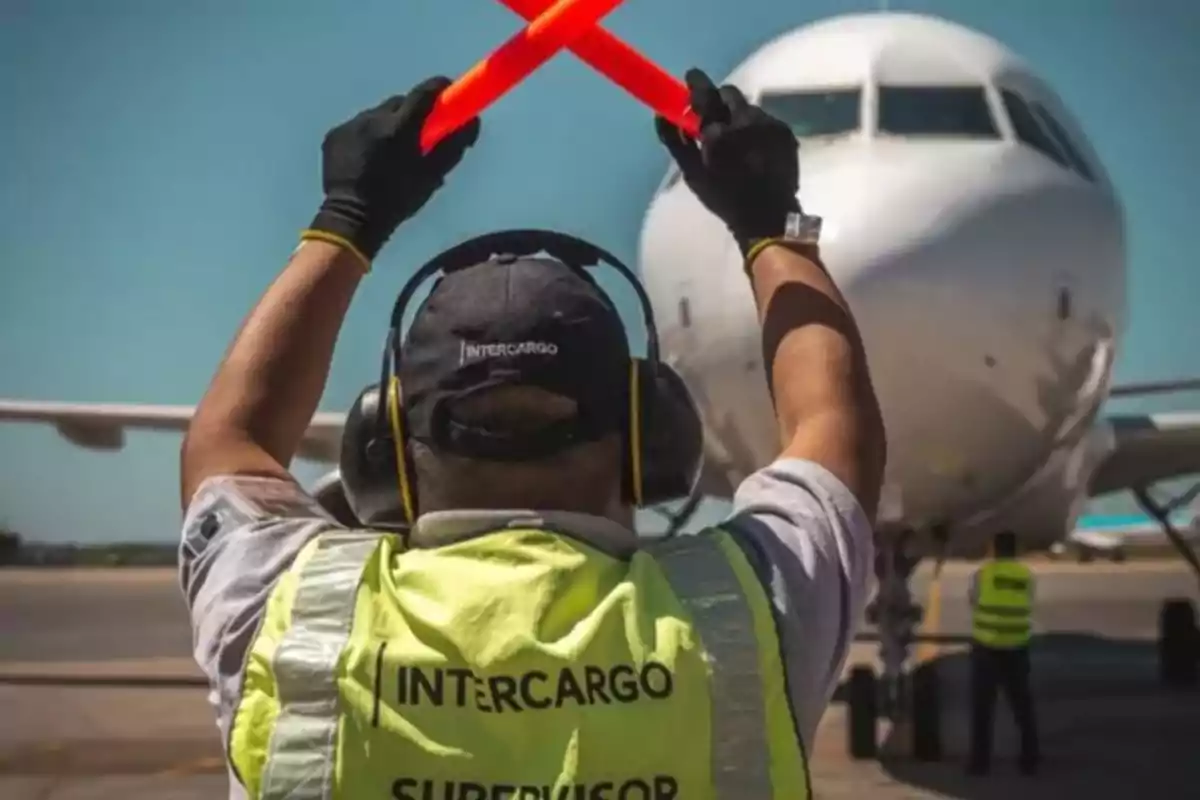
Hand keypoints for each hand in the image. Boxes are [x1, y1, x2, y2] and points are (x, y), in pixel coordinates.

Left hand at [304, 76, 480, 265]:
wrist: (352, 219)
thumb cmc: (398, 200)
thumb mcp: (432, 175)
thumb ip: (453, 145)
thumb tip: (472, 120)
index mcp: (399, 128)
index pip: (424, 93)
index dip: (439, 88)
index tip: (448, 90)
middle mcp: (372, 119)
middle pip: (399, 103)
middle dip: (411, 112)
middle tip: (418, 133)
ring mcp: (349, 126)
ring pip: (376, 115)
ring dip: (387, 126)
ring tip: (389, 152)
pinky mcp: (333, 135)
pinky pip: (356, 128)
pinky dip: (365, 137)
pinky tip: (367, 159)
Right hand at [655, 69, 799, 254]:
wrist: (768, 216)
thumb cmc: (724, 197)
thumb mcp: (693, 173)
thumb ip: (675, 141)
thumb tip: (661, 115)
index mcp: (718, 132)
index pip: (704, 94)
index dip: (696, 83)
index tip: (690, 78)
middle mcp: (745, 120)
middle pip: (729, 94)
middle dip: (719, 99)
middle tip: (713, 114)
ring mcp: (769, 124)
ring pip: (748, 106)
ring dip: (738, 114)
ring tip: (736, 136)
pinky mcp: (785, 131)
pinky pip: (765, 118)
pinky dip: (756, 126)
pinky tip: (754, 146)